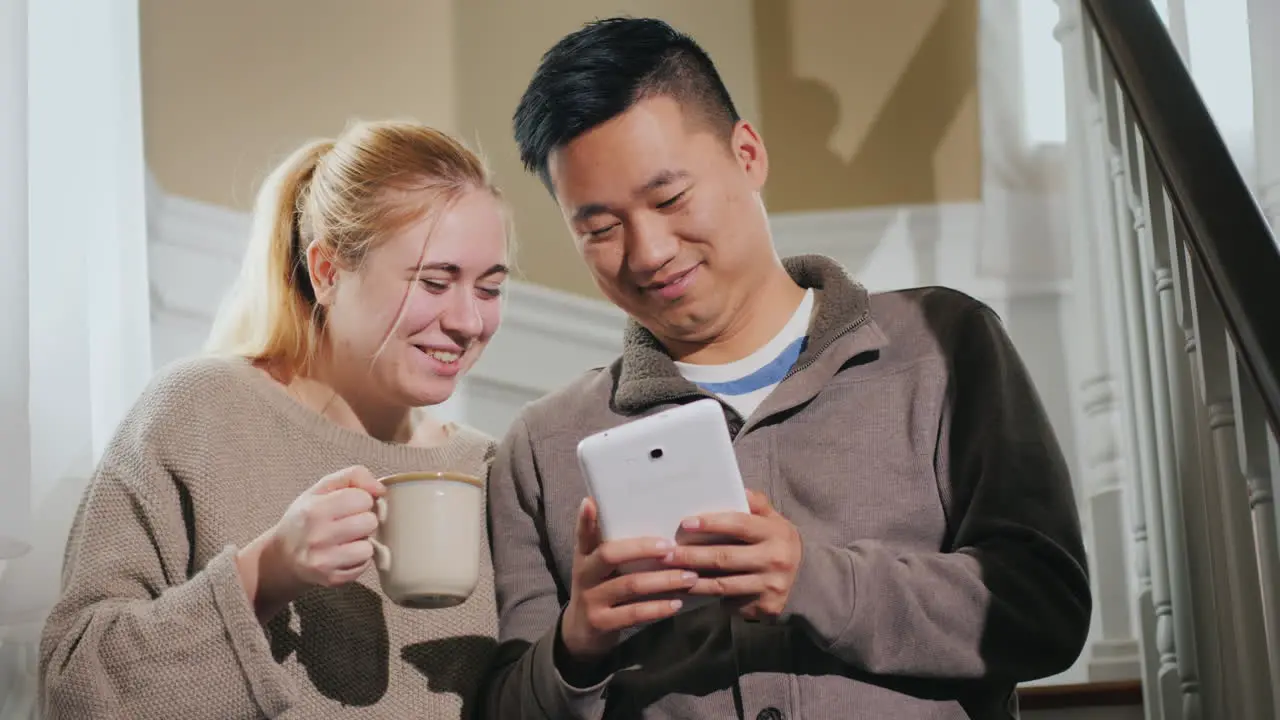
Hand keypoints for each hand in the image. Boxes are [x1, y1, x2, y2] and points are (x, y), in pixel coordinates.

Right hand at [237, 466, 386, 619]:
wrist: (284, 556)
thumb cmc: (307, 517)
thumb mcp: (322, 488)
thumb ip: (353, 476)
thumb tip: (380, 489)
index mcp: (314, 510)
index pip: (362, 498)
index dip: (361, 499)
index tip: (349, 504)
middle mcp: (317, 537)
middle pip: (369, 522)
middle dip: (363, 520)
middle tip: (348, 522)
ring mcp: (324, 561)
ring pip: (369, 547)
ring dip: (362, 542)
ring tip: (346, 539)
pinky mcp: (333, 579)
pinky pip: (364, 565)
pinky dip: (358, 559)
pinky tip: (343, 553)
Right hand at [559, 497, 699, 662]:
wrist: (580, 633)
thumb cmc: (599, 589)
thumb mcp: (598, 567)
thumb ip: (613, 546)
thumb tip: (639, 514)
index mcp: (584, 556)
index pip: (583, 534)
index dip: (585, 520)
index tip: (591, 502)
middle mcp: (584, 574)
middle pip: (610, 555)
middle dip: (642, 548)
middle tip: (672, 547)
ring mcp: (591, 600)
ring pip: (629, 585)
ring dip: (663, 580)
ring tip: (690, 576)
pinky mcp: (601, 623)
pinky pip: (633, 614)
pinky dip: (657, 608)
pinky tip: (677, 604)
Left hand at [664, 490, 801, 620]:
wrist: (804, 581)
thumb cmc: (776, 543)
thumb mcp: (773, 520)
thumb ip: (756, 504)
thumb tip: (737, 489)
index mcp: (776, 532)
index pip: (739, 524)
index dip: (711, 523)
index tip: (686, 523)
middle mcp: (775, 559)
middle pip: (725, 557)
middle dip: (692, 555)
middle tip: (667, 553)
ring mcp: (770, 586)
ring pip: (723, 584)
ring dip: (693, 579)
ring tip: (670, 573)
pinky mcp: (764, 606)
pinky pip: (729, 601)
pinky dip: (707, 596)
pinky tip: (688, 590)